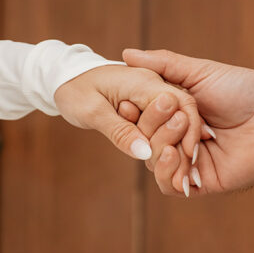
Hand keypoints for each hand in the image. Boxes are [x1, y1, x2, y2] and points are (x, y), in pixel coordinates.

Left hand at [54, 64, 202, 162]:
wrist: (64, 75)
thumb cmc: (74, 89)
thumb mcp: (92, 112)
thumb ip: (120, 132)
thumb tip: (145, 153)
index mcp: (144, 82)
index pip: (181, 104)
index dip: (188, 132)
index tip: (186, 159)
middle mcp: (154, 85)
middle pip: (183, 115)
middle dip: (185, 144)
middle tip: (186, 176)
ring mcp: (152, 94)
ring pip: (176, 121)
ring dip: (177, 146)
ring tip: (179, 176)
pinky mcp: (147, 104)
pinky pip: (163, 123)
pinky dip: (166, 141)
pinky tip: (166, 162)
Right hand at [120, 49, 253, 196]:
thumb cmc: (242, 88)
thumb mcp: (198, 71)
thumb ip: (163, 65)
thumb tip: (125, 54)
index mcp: (174, 114)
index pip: (140, 119)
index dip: (132, 113)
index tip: (128, 103)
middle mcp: (178, 139)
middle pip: (144, 142)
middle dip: (153, 127)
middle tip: (174, 112)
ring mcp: (190, 162)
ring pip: (155, 165)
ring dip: (159, 149)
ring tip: (178, 132)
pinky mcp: (204, 181)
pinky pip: (172, 187)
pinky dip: (168, 173)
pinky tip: (175, 155)